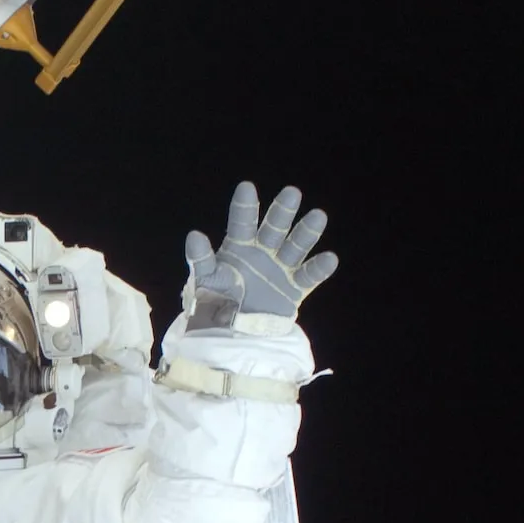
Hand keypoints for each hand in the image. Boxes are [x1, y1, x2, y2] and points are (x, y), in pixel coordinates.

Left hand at [185, 182, 337, 328]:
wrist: (230, 335)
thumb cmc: (213, 304)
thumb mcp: (204, 282)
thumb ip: (201, 260)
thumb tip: (194, 235)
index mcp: (239, 247)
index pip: (242, 223)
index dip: (244, 207)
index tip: (246, 187)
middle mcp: (263, 253)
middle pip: (274, 228)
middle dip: (282, 212)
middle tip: (291, 193)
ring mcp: (280, 269)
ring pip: (296, 247)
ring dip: (306, 233)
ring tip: (318, 216)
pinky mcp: (294, 289)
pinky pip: (309, 277)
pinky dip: (319, 268)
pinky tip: (329, 258)